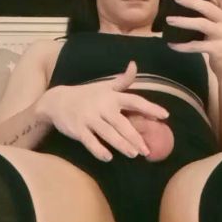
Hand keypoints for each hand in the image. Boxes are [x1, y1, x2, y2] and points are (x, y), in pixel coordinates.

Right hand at [37, 61, 168, 161]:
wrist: (57, 100)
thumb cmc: (86, 94)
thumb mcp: (105, 86)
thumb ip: (123, 80)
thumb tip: (135, 64)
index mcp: (111, 96)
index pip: (134, 101)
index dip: (150, 108)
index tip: (165, 116)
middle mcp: (102, 106)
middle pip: (122, 123)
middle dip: (135, 137)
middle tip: (146, 150)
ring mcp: (89, 118)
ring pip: (108, 134)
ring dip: (122, 145)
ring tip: (133, 154)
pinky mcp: (78, 129)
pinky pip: (90, 141)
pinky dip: (99, 149)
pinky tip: (108, 157)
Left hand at [165, 0, 221, 80]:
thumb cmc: (220, 41)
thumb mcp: (218, 23)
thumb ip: (207, 10)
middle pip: (209, 8)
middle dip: (192, 1)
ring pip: (201, 24)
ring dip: (183, 21)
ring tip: (169, 20)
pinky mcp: (217, 49)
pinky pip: (196, 46)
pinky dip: (182, 45)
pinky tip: (171, 44)